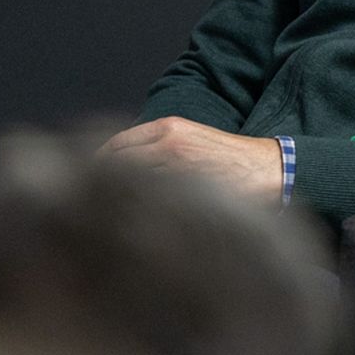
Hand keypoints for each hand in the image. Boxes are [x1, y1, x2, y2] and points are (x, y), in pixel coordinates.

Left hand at [101, 117, 283, 205]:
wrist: (267, 170)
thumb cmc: (228, 158)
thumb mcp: (191, 138)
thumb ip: (159, 147)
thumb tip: (122, 167)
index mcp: (169, 128)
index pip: (117, 144)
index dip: (98, 164)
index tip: (86, 180)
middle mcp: (169, 144)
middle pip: (117, 165)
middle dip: (100, 184)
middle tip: (88, 205)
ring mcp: (178, 168)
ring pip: (131, 185)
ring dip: (116, 201)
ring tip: (105, 219)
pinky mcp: (188, 191)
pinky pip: (153, 203)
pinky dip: (139, 213)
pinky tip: (134, 226)